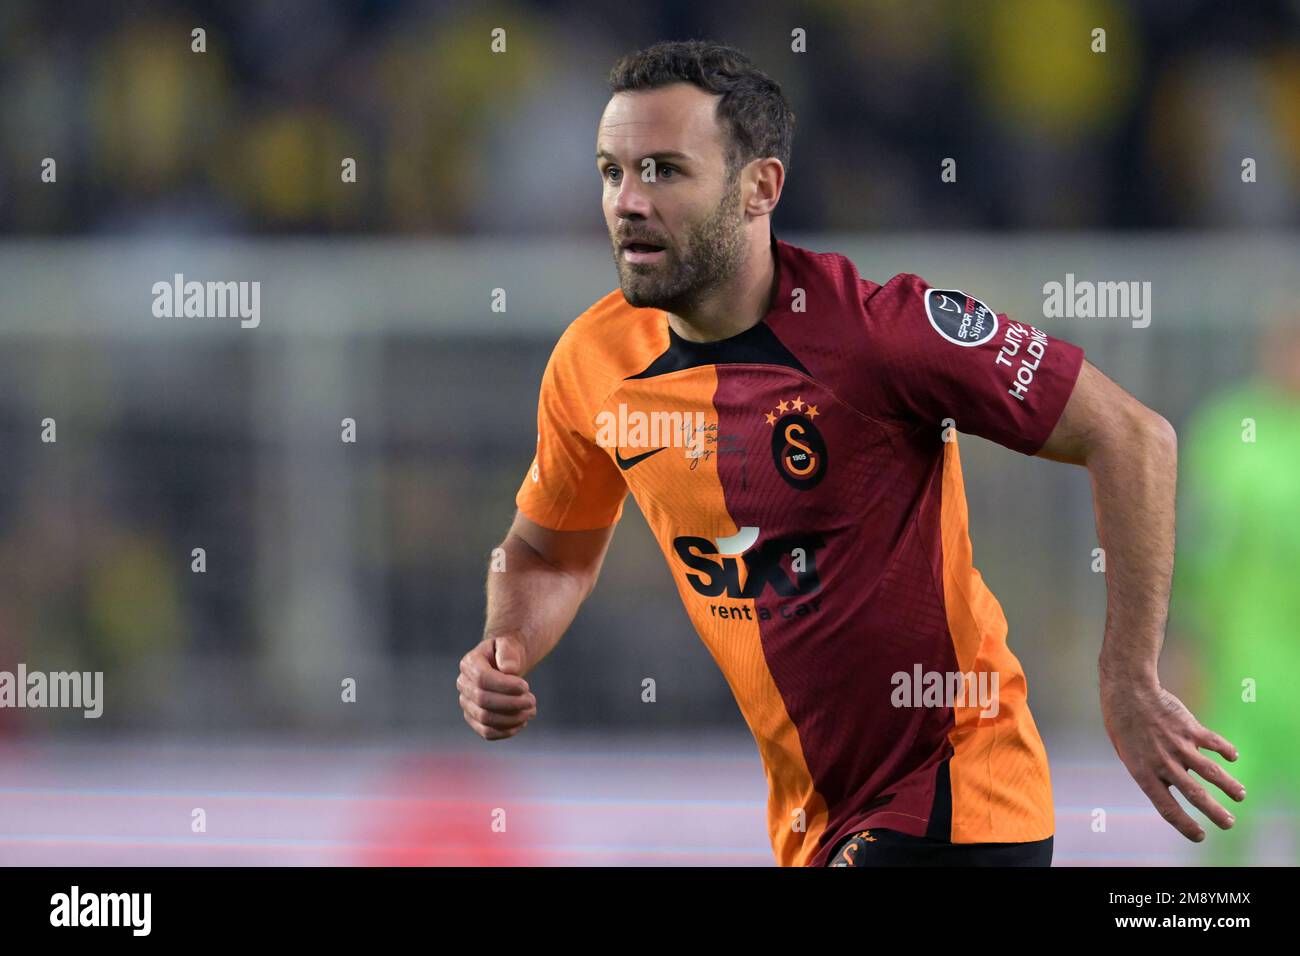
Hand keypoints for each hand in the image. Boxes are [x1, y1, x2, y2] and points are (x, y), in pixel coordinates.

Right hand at [457, 635, 536, 740]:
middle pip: (483, 700)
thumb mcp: (509, 646)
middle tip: (532, 701)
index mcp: (469, 663)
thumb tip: (509, 669)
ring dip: (512, 718)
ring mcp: (467, 703)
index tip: (526, 686)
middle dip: (512, 703)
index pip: (482, 678)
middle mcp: (463, 684)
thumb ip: (508, 653)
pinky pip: (487, 732)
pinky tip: (522, 722)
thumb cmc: (507, 655)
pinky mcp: (474, 719)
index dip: (505, 686)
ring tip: (531, 711)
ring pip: (485, 718)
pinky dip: (506, 731)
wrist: (505, 665)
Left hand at [1100, 680, 1244, 840]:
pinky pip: (1215, 743)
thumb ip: (1149, 770)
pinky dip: (1227, 751)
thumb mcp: (1127, 753)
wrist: (1128, 692)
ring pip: (1212, 773)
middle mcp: (1164, 763)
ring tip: (1240, 795)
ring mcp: (1179, 746)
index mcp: (1144, 773)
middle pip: (1196, 795)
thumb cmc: (1123, 724)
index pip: (1167, 808)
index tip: (1200, 835)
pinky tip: (1233, 757)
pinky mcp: (1191, 729)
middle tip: (1229, 823)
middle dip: (1215, 812)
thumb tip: (1173, 783)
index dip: (1185, 825)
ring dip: (1229, 786)